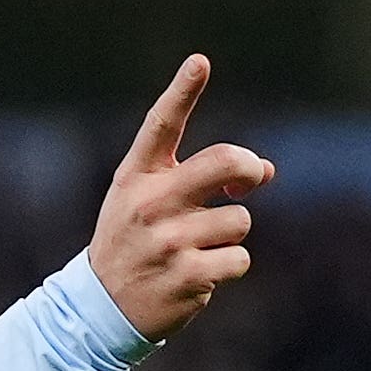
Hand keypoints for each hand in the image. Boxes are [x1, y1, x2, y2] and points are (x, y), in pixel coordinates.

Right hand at [88, 54, 273, 340]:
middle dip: (248, 169)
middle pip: (224, 162)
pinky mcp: (187, 276)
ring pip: (239, 220)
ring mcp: (167, 241)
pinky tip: (199, 274)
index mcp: (136, 178)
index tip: (200, 62)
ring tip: (197, 249)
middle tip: (248, 182)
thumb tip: (268, 169)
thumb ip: (201, 178)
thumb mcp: (149, 202)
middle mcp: (149, 204)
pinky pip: (240, 258)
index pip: (161, 126)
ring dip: (230, 235)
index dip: (182, 92)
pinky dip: (228, 267)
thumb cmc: (135, 241)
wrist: (102, 308)